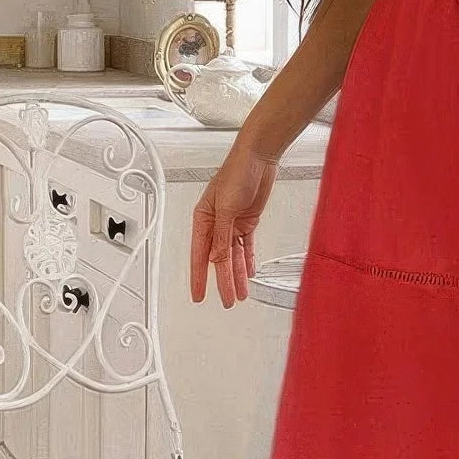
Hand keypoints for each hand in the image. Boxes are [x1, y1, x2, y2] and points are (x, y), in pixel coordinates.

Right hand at [190, 140, 276, 306]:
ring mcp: (232, 223)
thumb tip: (217, 260)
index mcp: (203, 219)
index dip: (200, 278)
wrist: (260, 157)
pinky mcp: (247, 221)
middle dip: (223, 282)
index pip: (200, 256)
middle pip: (218, 260)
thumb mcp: (227, 208)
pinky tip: (248, 273)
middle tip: (228, 301)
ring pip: (233, 256)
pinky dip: (247, 260)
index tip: (199, 296)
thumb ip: (222, 236)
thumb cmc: (237, 171)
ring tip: (241, 294)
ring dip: (237, 275)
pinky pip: (245, 246)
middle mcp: (216, 224)